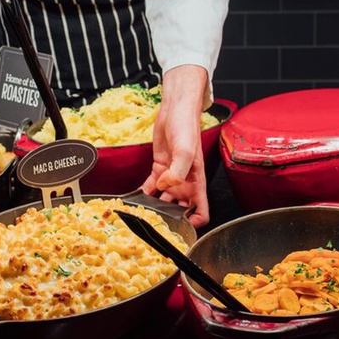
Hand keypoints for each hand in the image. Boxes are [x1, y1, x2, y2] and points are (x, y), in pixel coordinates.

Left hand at [141, 65, 210, 226]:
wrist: (175, 109)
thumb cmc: (187, 127)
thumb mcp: (186, 150)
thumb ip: (177, 172)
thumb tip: (166, 186)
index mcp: (197, 180)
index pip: (202, 210)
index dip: (195, 222)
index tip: (183, 228)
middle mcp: (185, 181)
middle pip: (181, 208)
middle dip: (171, 217)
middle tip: (156, 222)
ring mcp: (171, 176)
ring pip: (165, 199)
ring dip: (155, 206)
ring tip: (144, 212)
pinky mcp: (159, 168)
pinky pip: (151, 186)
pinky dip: (144, 192)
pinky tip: (136, 196)